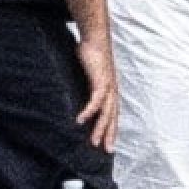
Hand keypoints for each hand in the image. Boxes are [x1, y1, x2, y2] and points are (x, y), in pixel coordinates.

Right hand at [74, 33, 119, 151]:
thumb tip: (76, 92)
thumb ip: (86, 85)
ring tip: (95, 142)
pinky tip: (81, 120)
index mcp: (110, 91)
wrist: (95, 38)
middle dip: (110, 134)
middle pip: (112, 117)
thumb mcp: (88, 74)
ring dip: (100, 128)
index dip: (111, 128)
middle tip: (107, 150)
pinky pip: (96, 100)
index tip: (108, 142)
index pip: (112, 114)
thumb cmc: (91, 54)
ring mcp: (108, 87)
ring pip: (106, 113)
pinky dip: (89, 111)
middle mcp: (112, 91)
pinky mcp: (101, 81)